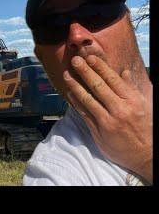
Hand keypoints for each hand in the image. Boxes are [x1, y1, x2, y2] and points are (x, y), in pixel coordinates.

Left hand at [63, 55, 152, 183]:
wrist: (146, 155)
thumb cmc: (145, 128)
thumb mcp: (143, 106)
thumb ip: (131, 89)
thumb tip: (123, 72)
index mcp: (132, 101)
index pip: (113, 80)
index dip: (100, 67)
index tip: (90, 58)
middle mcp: (120, 109)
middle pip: (98, 86)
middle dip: (85, 72)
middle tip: (74, 60)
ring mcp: (108, 121)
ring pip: (88, 99)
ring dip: (75, 86)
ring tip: (66, 75)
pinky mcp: (98, 132)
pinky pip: (84, 114)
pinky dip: (75, 102)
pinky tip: (69, 94)